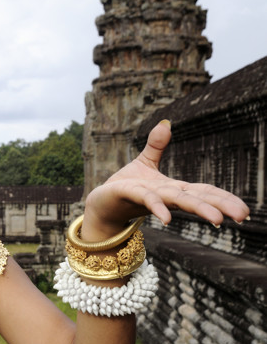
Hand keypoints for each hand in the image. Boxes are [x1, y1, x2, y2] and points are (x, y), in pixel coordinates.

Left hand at [81, 120, 249, 240]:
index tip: (243, 210)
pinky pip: (148, 201)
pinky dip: (158, 208)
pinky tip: (166, 219)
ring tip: (218, 220)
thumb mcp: (144, 163)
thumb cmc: (125, 186)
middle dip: (220, 206)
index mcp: (172, 189)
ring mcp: (150, 198)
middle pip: (196, 199)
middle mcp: (165, 196)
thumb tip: (166, 123)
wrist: (101, 202)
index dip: (223, 198)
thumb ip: (156, 145)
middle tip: (242, 216)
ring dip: (199, 209)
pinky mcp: (132, 196)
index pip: (203, 192)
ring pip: (177, 201)